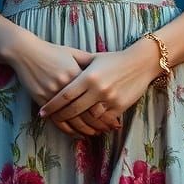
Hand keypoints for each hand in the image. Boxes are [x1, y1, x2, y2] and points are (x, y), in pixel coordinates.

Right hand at [7, 37, 123, 137]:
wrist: (26, 51)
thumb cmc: (52, 52)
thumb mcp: (73, 53)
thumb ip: (89, 61)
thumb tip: (108, 66)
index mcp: (78, 74)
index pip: (96, 98)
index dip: (106, 112)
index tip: (115, 120)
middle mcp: (67, 86)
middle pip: (85, 112)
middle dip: (97, 124)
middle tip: (107, 131)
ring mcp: (52, 94)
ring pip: (71, 118)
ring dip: (83, 129)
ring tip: (93, 134)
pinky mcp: (41, 99)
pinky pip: (56, 119)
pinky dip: (66, 129)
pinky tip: (75, 134)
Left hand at [38, 38, 161, 135]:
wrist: (141, 62)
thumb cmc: (114, 59)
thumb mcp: (94, 58)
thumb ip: (78, 64)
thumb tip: (59, 69)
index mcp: (88, 76)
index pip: (65, 95)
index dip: (52, 105)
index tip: (42, 111)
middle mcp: (97, 89)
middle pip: (73, 109)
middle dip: (60, 116)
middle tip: (51, 119)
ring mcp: (109, 99)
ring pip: (88, 117)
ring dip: (77, 123)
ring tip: (68, 125)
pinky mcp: (120, 106)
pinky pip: (103, 119)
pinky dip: (95, 123)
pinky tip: (87, 125)